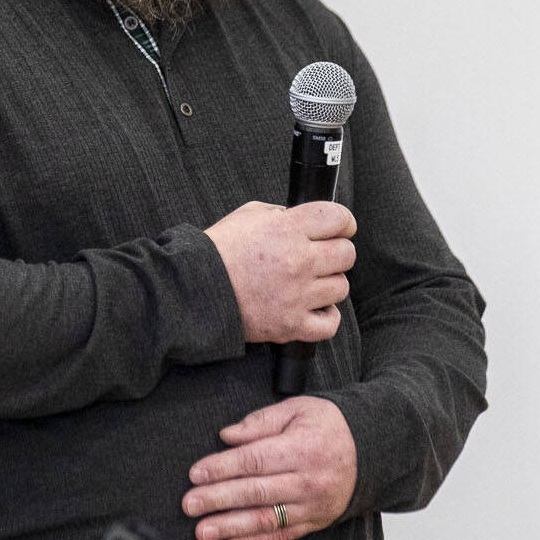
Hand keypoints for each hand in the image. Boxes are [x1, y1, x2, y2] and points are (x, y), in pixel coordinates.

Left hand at [181, 397, 357, 539]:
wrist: (372, 450)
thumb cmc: (330, 426)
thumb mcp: (298, 410)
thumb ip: (260, 422)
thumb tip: (227, 436)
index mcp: (301, 449)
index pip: (254, 460)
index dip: (222, 468)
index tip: (196, 474)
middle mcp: (307, 481)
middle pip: (256, 492)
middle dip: (218, 499)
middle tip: (190, 505)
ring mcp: (312, 506)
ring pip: (266, 519)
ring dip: (231, 527)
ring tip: (203, 532)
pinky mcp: (315, 522)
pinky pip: (282, 536)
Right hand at [205, 201, 356, 344]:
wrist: (192, 290)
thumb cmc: (216, 252)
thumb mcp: (247, 215)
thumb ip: (281, 214)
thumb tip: (305, 221)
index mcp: (287, 229)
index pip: (339, 218)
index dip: (344, 222)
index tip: (340, 228)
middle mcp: (297, 261)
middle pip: (346, 253)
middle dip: (336, 252)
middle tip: (320, 257)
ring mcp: (297, 295)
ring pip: (341, 287)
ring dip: (328, 285)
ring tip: (307, 284)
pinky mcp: (291, 325)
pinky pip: (330, 323)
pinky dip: (325, 317)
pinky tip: (311, 308)